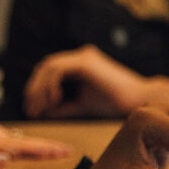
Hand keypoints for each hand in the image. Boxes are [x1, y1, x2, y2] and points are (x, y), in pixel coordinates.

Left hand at [23, 45, 168, 118]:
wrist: (138, 100)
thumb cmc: (115, 103)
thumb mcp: (82, 104)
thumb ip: (63, 106)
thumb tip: (42, 112)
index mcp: (81, 63)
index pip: (51, 71)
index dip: (38, 88)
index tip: (33, 108)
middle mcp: (80, 56)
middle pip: (46, 67)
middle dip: (34, 88)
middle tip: (30, 109)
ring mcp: (82, 56)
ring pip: (49, 66)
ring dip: (40, 88)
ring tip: (40, 108)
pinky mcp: (85, 62)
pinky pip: (58, 70)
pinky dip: (51, 85)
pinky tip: (54, 100)